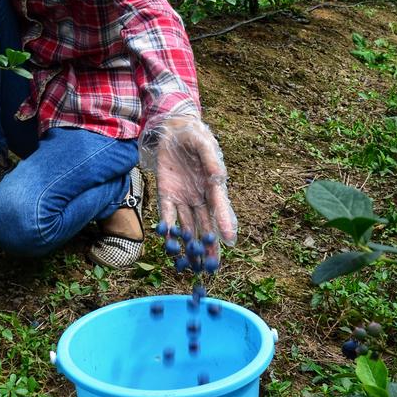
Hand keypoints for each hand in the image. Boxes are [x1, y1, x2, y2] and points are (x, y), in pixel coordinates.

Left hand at [156, 115, 236, 250]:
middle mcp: (200, 196)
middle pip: (206, 224)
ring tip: (189, 263)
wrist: (172, 129)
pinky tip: (167, 241)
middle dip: (209, 246)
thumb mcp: (204, 145)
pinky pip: (167, 214)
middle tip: (212, 267)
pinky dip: (167, 227)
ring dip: (189, 244)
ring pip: (188, 225)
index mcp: (214, 186)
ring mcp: (183, 197)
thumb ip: (211, 161)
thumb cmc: (194, 136)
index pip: (220, 208)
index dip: (225, 224)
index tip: (230, 241)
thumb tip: (220, 179)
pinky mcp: (166, 194)